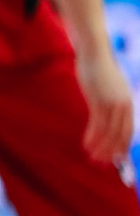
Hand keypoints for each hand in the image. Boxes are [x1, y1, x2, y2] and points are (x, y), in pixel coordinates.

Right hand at [77, 44, 134, 163]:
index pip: (128, 131)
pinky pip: (97, 124)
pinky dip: (92, 137)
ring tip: (91, 157)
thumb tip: (108, 113)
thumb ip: (112, 101)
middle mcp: (123, 105)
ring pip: (108, 133)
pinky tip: (86, 144)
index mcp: (128, 103)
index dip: (122, 146)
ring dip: (100, 147)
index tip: (115, 158)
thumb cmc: (100, 69)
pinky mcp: (98, 100)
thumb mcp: (110, 88)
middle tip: (101, 162)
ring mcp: (111, 103)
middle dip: (111, 151)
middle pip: (120, 135)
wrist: (95, 52)